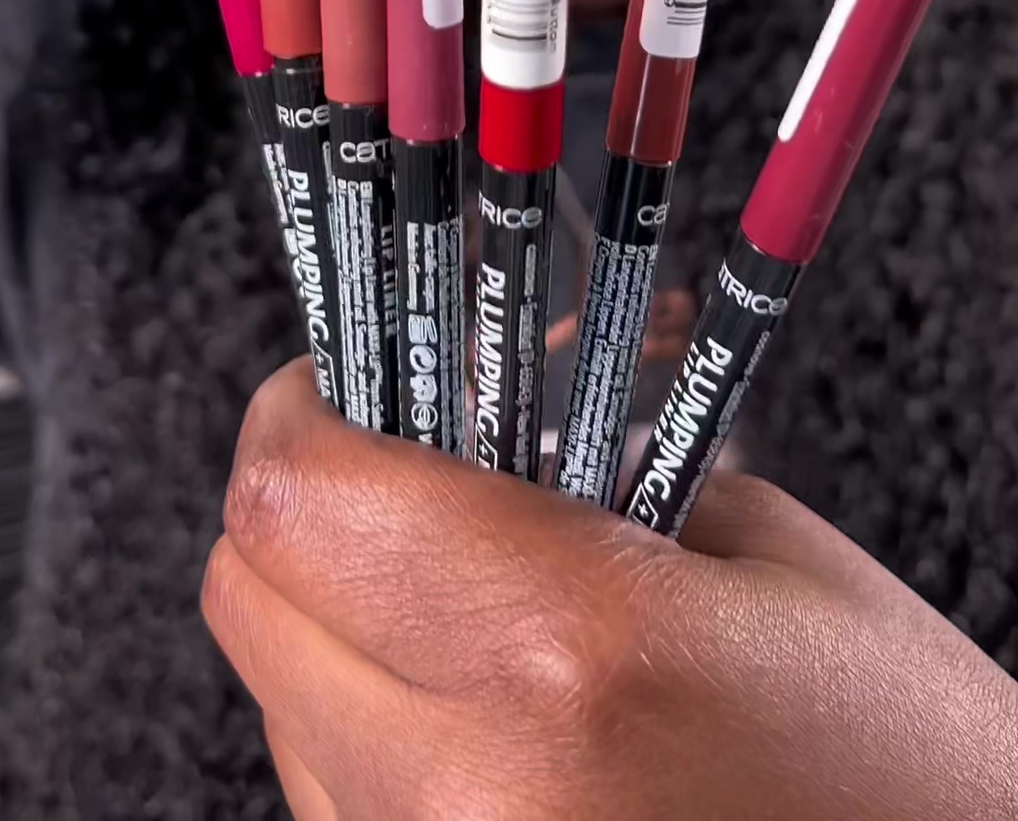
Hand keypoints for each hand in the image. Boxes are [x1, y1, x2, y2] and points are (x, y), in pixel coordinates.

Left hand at [203, 363, 1015, 820]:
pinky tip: (469, 699)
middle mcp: (472, 789)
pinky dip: (361, 732)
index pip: (303, 496)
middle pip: (249, 600)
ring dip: (325, 622)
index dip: (296, 411)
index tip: (334, 378)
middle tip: (377, 458)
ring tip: (443, 585)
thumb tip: (462, 397)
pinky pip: (333, 805)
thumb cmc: (907, 761)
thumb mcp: (768, 557)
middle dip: (295, 506)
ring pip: (279, 708)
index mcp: (565, 648)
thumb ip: (591, 462)